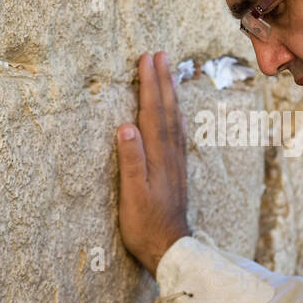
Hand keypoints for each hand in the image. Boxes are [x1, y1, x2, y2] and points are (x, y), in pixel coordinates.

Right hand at [117, 51, 191, 275]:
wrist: (170, 248)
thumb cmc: (145, 225)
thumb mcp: (132, 195)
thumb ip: (130, 160)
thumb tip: (125, 127)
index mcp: (157, 156)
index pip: (152, 112)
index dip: (149, 85)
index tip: (146, 59)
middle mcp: (170, 155)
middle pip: (166, 110)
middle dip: (162, 81)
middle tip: (159, 54)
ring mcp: (175, 162)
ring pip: (173, 119)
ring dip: (170, 94)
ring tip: (168, 72)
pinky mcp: (176, 171)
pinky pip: (177, 133)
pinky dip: (174, 115)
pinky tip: (174, 112)